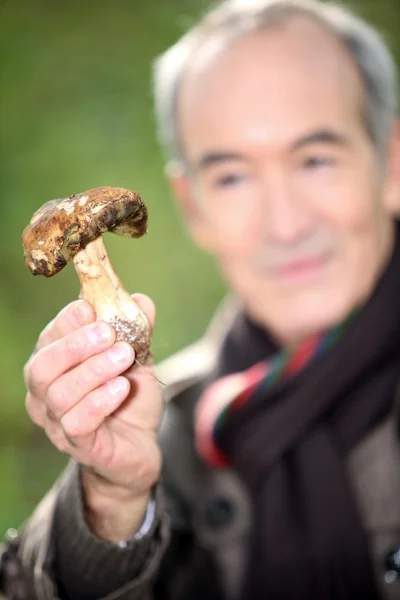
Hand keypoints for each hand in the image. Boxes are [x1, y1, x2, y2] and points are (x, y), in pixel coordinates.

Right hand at [24, 295, 162, 538]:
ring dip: (93, 370)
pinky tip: (121, 387)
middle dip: (74, 346)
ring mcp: (57, 423)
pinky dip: (98, 402)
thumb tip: (142, 301)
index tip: (89, 308)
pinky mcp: (79, 446)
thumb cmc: (128, 397)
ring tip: (124, 356)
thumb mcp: (137, 358)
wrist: (140, 445)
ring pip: (59, 395)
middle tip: (108, 333)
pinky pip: (77, 424)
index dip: (65, 322)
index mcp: (55, 365)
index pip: (48, 339)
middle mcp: (45, 394)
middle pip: (41, 367)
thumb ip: (137, 330)